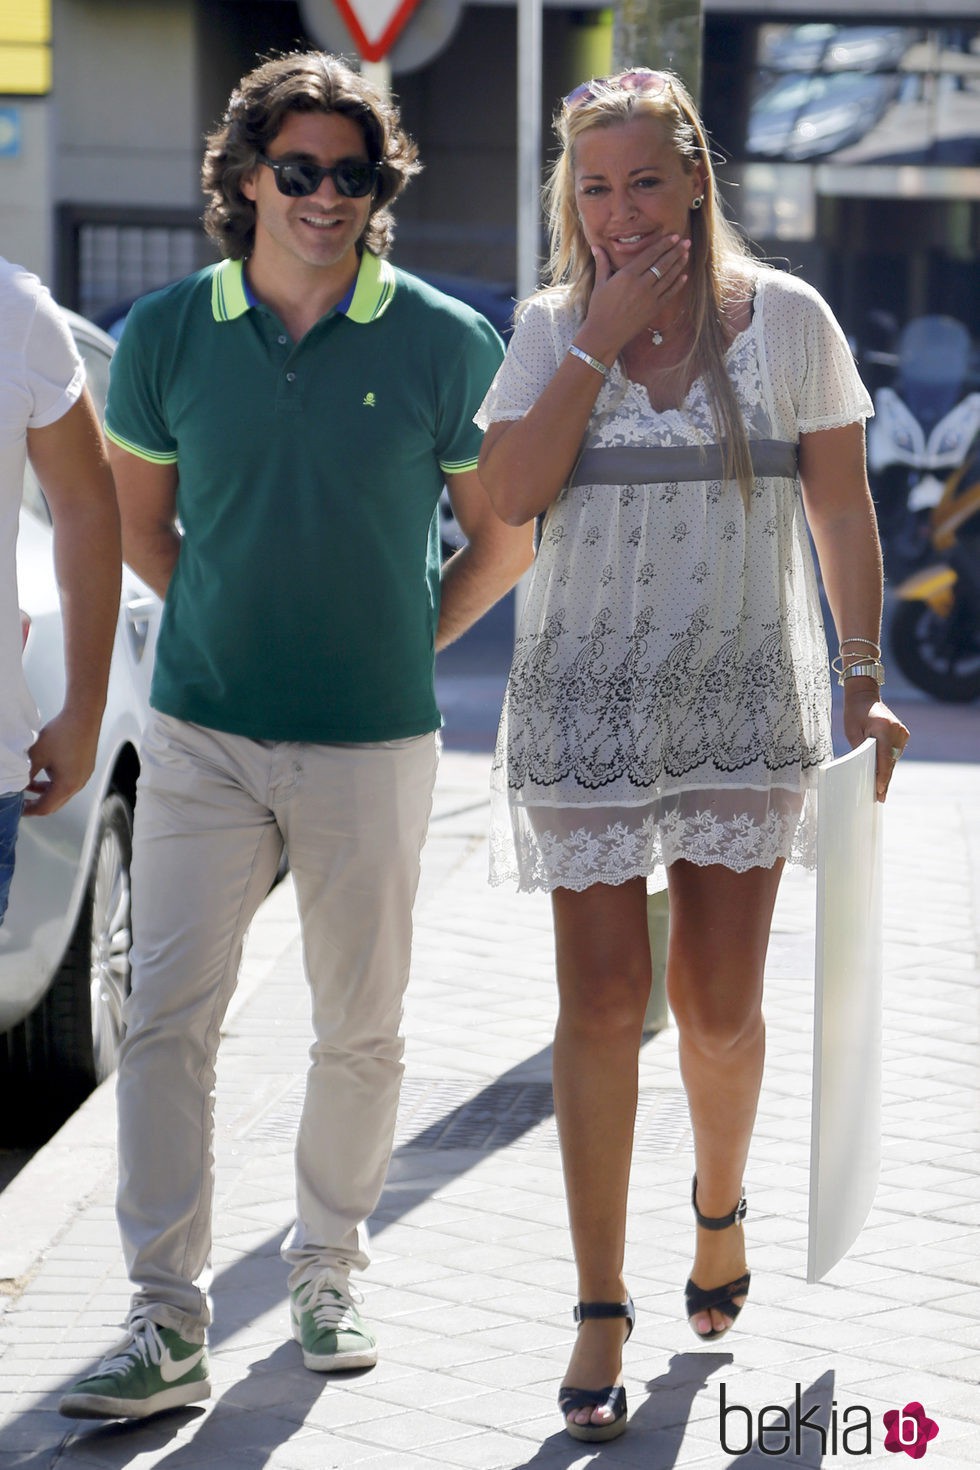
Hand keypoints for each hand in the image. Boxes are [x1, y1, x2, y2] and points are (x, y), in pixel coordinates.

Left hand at [24, 707, 101, 816]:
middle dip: (38, 803)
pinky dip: (56, 782)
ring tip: (30, 783)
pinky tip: (46, 771)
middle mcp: (79, 784)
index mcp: (67, 786)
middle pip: (56, 803)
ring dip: (46, 792)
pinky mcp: (86, 767)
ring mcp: (84, 776)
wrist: (83, 716)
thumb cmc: (62, 734)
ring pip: (63, 793)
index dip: (30, 810)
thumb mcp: (36, 755)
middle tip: (23, 801)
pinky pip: (70, 782)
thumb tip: (19, 785)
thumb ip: (27, 774)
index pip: (46, 807)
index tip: (19, 809)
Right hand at [580, 233, 689, 360]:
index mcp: (627, 275)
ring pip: (668, 277)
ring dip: (679, 265)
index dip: (663, 245)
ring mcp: (650, 297)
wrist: (604, 334)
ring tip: (686, 254)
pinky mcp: (654, 309)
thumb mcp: (599, 284)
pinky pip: (669, 294)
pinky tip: (684, 276)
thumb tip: (595, 245)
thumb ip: (602, 263)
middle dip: (676, 251)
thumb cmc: (599, 309)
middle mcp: (641, 284)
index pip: (650, 255)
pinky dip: (678, 284)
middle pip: (663, 264)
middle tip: (686, 242)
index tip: (673, 236)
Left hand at [843, 688, 909, 802]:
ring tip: (880, 789)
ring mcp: (902, 732)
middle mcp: (897, 730)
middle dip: (884, 779)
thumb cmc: (855, 714)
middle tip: (880, 797)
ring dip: (887, 770)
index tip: (880, 791)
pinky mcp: (902, 733)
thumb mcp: (853, 733)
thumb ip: (861, 751)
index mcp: (884, 728)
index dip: (882, 777)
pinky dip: (888, 761)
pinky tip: (882, 773)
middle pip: (890, 761)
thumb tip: (866, 771)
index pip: (884, 758)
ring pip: (893, 758)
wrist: (864, 696)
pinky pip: (894, 752)